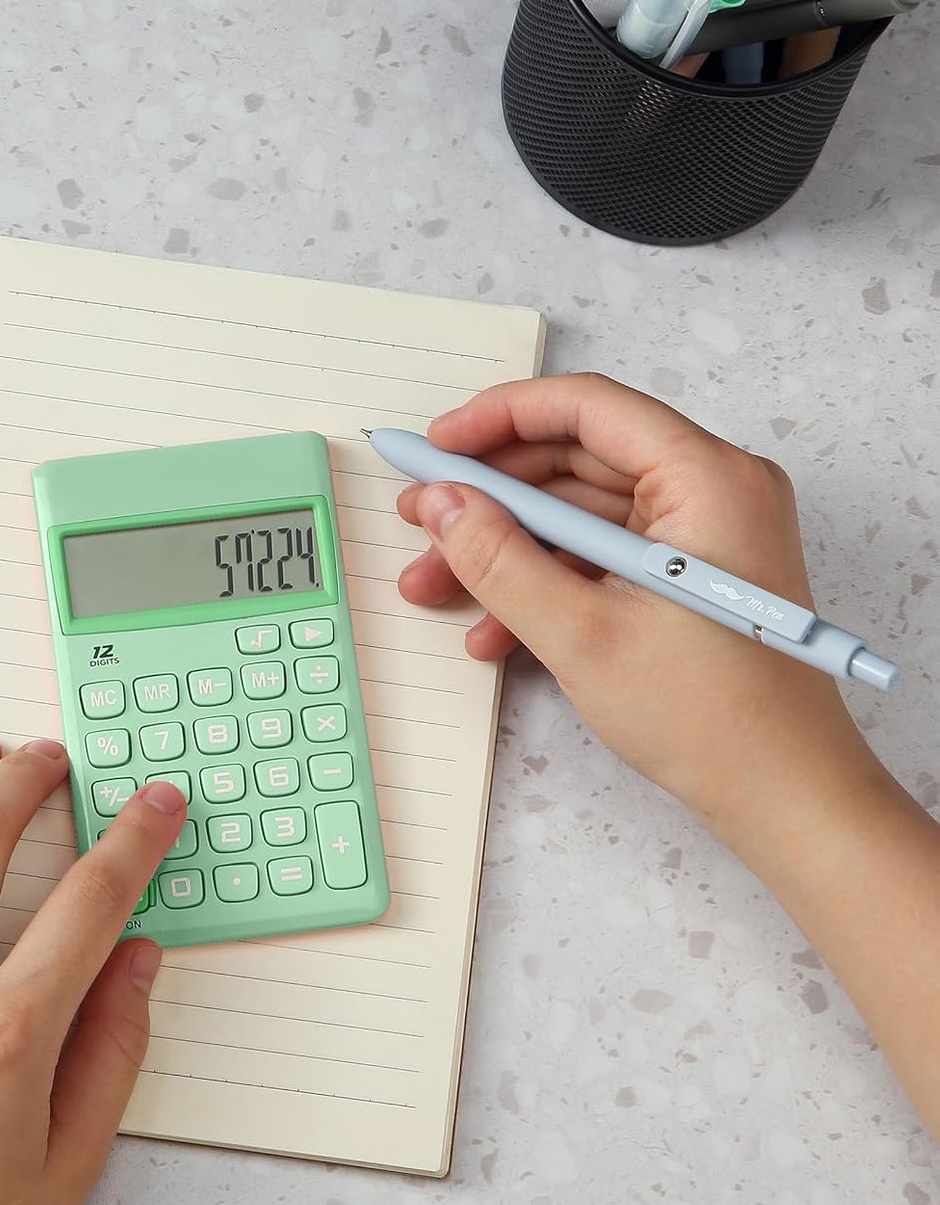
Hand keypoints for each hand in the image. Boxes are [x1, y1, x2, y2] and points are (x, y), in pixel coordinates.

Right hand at [396, 373, 887, 846]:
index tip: (436, 447)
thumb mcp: (581, 634)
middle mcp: (711, 490)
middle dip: (489, 495)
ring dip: (504, 546)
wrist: (782, 796)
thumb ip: (498, 559)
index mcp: (706, 479)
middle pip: (575, 459)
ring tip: (434, 582)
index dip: (498, 418)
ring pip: (577, 512)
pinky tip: (490, 627)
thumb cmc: (713, 719)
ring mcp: (699, 535)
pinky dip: (543, 579)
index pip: (586, 408)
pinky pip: (598, 554)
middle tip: (422, 517)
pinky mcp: (684, 575)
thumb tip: (442, 503)